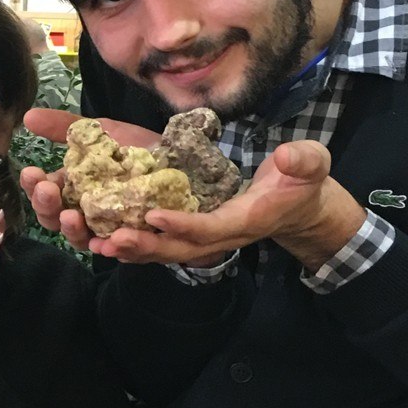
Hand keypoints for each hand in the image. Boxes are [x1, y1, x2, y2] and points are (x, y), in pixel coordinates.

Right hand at [20, 108, 161, 249]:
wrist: (198, 163)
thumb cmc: (145, 154)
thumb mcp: (106, 133)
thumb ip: (68, 128)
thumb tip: (28, 117)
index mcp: (83, 199)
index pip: (51, 204)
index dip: (37, 192)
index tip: (31, 173)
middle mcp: (102, 223)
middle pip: (69, 231)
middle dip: (52, 213)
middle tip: (47, 192)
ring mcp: (131, 236)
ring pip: (102, 247)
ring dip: (83, 234)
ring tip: (74, 217)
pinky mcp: (167, 241)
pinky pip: (152, 250)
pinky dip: (137, 245)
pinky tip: (128, 231)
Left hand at [98, 140, 365, 271]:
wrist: (300, 207)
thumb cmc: (302, 182)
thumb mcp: (311, 165)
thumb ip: (303, 161)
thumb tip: (286, 155)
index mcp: (247, 219)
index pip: (212, 228)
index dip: (184, 225)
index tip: (154, 216)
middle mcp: (222, 236)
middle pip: (180, 249)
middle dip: (146, 246)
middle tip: (111, 240)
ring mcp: (206, 238)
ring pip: (165, 251)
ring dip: (131, 250)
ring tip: (96, 244)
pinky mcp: (193, 234)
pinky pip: (161, 244)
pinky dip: (133, 245)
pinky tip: (101, 239)